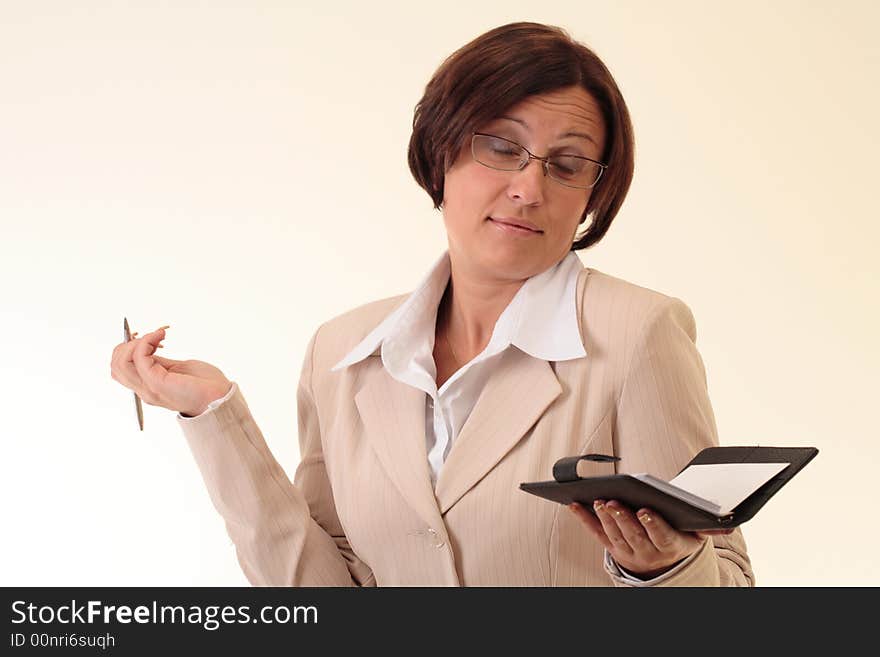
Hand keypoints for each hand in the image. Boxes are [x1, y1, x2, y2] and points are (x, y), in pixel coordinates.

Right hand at [110, 325, 232, 416]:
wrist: (221, 397)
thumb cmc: (204, 384)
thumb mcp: (177, 368)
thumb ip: (159, 361)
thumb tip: (146, 346)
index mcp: (147, 386)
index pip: (119, 368)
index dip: (126, 348)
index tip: (148, 336)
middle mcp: (144, 390)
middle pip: (116, 365)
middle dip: (128, 343)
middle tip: (152, 336)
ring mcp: (149, 388)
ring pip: (121, 362)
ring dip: (137, 341)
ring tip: (157, 336)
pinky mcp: (157, 383)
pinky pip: (139, 358)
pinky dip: (146, 341)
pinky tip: (161, 337)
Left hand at [569, 499, 733, 578]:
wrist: (665, 566)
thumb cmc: (680, 538)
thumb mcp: (695, 535)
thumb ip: (707, 527)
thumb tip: (729, 524)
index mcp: (670, 546)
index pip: (661, 535)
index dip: (652, 523)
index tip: (645, 510)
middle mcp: (648, 552)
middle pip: (634, 534)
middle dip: (623, 517)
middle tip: (613, 502)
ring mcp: (628, 552)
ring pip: (614, 535)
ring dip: (604, 518)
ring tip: (598, 501)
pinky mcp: (612, 548)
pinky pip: (597, 534)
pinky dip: (585, 519)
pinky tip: (574, 504)